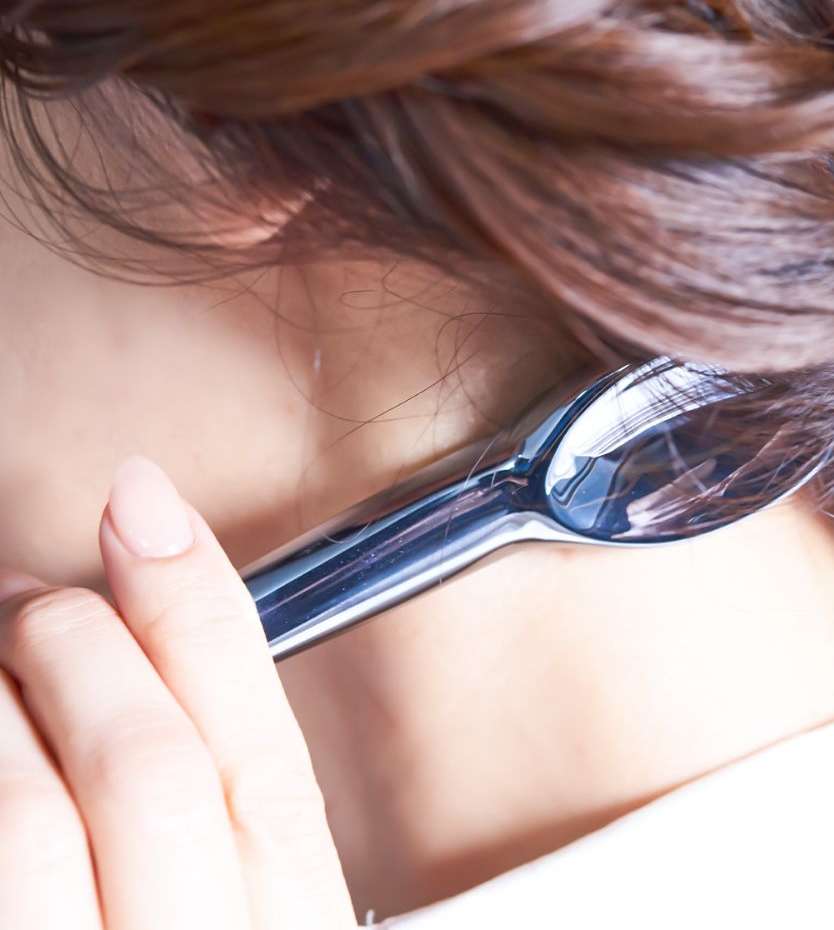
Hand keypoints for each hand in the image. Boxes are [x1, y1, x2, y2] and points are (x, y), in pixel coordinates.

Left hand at [0, 456, 357, 929]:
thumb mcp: (248, 913)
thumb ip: (222, 790)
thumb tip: (160, 616)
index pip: (250, 750)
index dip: (196, 605)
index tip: (143, 504)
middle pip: (148, 768)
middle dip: (80, 643)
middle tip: (34, 605)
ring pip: (30, 816)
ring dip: (5, 695)